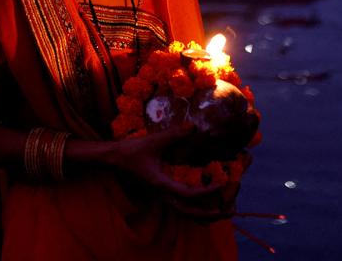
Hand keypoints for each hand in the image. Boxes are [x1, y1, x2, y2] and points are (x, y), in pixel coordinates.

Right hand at [108, 126, 239, 222]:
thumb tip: (193, 126)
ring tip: (220, 207)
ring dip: (202, 211)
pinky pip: (179, 203)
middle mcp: (162, 194)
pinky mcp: (159, 192)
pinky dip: (193, 203)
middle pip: (189, 213)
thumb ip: (174, 134)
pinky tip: (201, 194)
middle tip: (228, 209)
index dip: (208, 191)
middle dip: (209, 214)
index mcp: (161, 185)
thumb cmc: (131, 151)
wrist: (112, 159)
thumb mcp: (153, 141)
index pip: (189, 195)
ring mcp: (160, 195)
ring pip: (184, 212)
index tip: (222, 182)